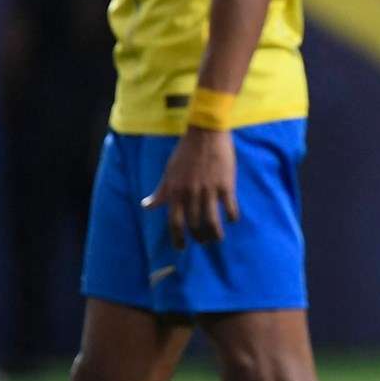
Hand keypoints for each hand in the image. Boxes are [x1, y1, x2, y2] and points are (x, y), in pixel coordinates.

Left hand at [142, 126, 238, 247]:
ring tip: (217, 238)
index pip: (174, 223)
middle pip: (195, 224)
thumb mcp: (169, 173)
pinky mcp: (225, 185)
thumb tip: (147, 205)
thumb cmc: (185, 152)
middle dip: (199, 237)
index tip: (182, 247)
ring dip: (215, 233)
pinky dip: (231, 217)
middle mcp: (190, 194)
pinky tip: (232, 220)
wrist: (205, 133)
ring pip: (212, 220)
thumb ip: (161, 192)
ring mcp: (208, 190)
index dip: (178, 238)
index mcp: (175, 192)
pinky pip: (229, 207)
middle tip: (204, 242)